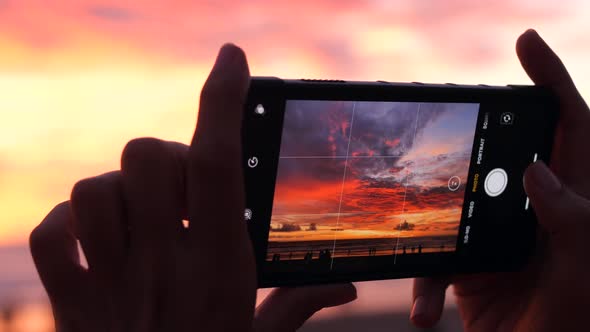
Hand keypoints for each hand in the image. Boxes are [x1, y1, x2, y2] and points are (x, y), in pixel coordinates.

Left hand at [30, 44, 355, 331]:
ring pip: (95, 189)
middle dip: (164, 158)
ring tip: (137, 223)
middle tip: (179, 191)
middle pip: (146, 157)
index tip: (233, 59)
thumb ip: (301, 305)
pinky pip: (50, 233)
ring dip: (116, 194)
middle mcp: (163, 265)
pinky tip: (93, 246)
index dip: (225, 100)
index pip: (221, 162)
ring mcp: (111, 282)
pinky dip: (67, 228)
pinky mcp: (71, 300)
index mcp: (219, 268)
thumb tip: (349, 286)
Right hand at [410, 29, 589, 331]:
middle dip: (475, 138)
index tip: (525, 44)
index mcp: (576, 204)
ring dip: (429, 224)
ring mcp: (497, 235)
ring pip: (456, 203)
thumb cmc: (572, 328)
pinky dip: (423, 283)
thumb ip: (571, 220)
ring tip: (425, 247)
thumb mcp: (582, 275)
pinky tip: (423, 311)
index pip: (571, 128)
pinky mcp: (467, 262)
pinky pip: (435, 255)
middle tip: (445, 126)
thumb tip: (536, 169)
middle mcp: (536, 212)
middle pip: (504, 153)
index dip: (551, 82)